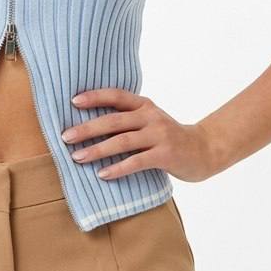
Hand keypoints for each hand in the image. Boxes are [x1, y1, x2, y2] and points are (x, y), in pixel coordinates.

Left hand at [61, 89, 217, 183]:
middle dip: (87, 128)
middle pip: (114, 120)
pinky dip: (118, 168)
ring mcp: (159, 135)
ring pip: (122, 141)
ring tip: (78, 157)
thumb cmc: (169, 137)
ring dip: (98, 150)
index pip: (116, 95)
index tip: (73, 101)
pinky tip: (103, 174)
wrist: (205, 150)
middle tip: (66, 136)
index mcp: (145, 105)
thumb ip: (128, 119)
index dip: (95, 97)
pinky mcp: (165, 155)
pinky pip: (137, 162)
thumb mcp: (150, 121)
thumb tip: (90, 125)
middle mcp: (151, 116)